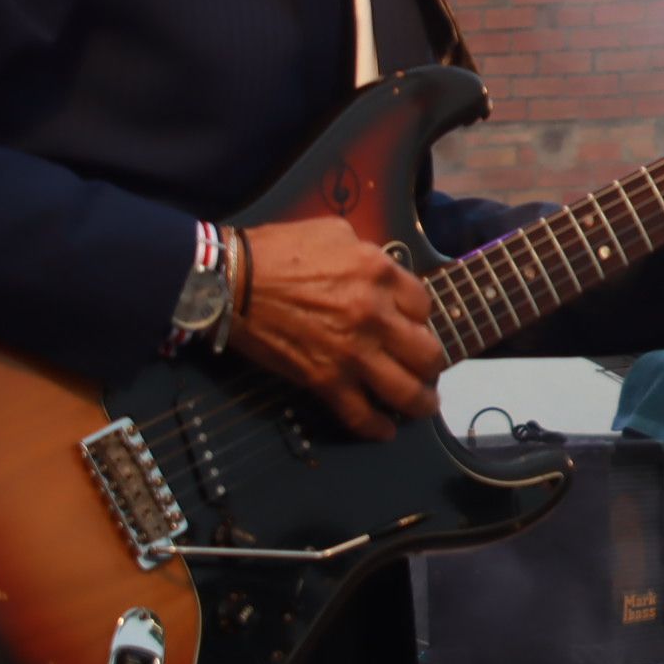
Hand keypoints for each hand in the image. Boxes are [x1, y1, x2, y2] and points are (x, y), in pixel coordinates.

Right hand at [230, 215, 442, 439]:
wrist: (232, 281)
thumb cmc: (278, 251)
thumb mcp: (335, 233)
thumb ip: (368, 254)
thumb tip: (380, 272)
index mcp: (380, 274)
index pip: (424, 306)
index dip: (420, 319)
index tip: (412, 326)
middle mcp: (376, 316)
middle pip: (429, 353)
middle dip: (432, 363)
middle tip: (426, 368)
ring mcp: (353, 353)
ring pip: (407, 391)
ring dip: (420, 402)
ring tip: (422, 405)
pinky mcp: (325, 380)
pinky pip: (361, 415)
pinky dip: (377, 428)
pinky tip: (385, 431)